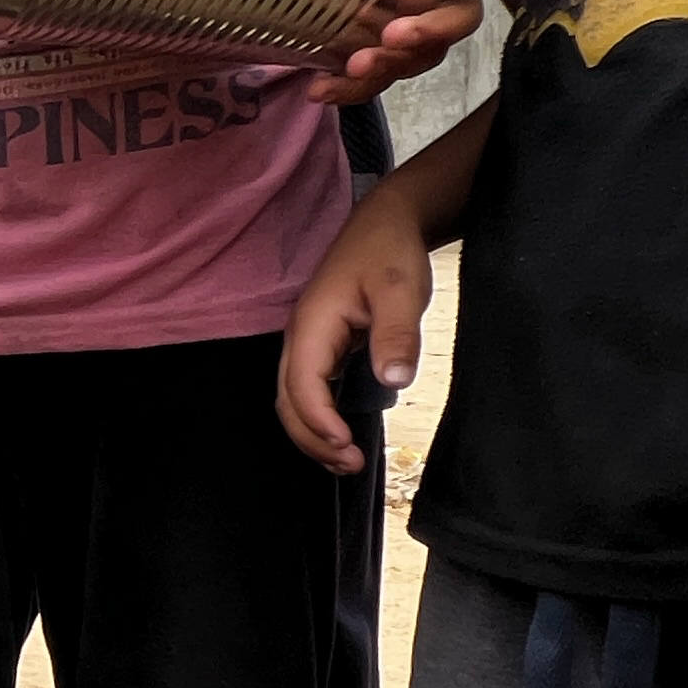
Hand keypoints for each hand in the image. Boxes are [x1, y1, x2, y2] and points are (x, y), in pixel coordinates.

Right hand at [277, 186, 430, 469]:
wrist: (385, 223)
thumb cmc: (390, 254)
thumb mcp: (400, 290)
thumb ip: (396, 334)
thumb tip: (393, 380)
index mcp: (313, 324)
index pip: (303, 384)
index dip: (319, 421)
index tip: (348, 445)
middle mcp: (300, 338)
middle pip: (287, 400)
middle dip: (312, 438)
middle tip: (350, 463)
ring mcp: (306, 343)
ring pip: (292, 400)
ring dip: (311, 435)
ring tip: (345, 461)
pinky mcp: (319, 347)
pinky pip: (306, 391)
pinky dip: (316, 420)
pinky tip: (339, 436)